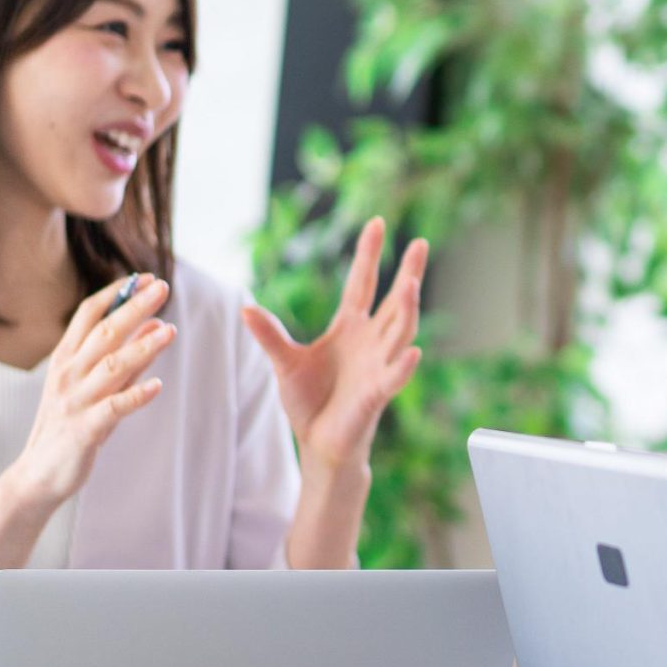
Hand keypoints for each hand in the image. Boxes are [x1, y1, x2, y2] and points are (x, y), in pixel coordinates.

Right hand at [3, 273, 175, 512]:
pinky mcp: (84, 430)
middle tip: (162, 287)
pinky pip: (112, 409)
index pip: (88, 314)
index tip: (145, 277)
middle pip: (104, 333)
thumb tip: (158, 326)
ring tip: (170, 330)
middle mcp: (68, 374)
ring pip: (111, 367)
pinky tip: (158, 385)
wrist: (39, 474)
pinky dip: (135, 396)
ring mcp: (74, 401)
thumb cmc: (71, 424)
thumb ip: (128, 357)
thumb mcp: (99, 386)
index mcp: (67, 358)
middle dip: (133, 308)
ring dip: (142, 347)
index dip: (116, 293)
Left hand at [242, 218, 426, 475]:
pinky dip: (402, 366)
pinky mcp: (377, 394)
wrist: (320, 442)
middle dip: (409, 272)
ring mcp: (377, 365)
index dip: (369, 254)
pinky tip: (412, 352)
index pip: (362, 283)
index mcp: (349, 328)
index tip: (378, 223)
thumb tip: (245, 309)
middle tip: (421, 243)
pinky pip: (393, 377)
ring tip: (412, 286)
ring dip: (407, 310)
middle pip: (393, 300)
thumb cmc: (309, 402)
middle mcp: (370, 341)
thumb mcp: (285, 363)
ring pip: (399, 332)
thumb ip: (270, 336)